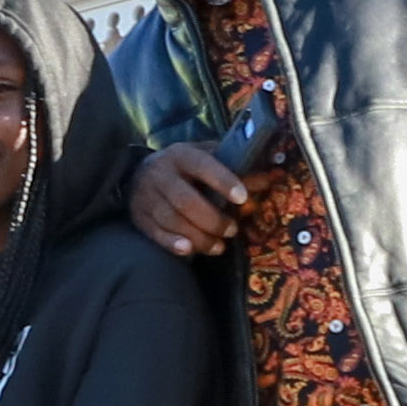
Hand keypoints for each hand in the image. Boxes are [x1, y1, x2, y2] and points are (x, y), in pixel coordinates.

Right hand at [129, 141, 248, 258]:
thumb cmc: (184, 168)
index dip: (222, 180)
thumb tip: (268, 180)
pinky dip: (173, 243)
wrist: (140, 174)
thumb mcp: (206, 160)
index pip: (202, 165)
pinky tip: (189, 250)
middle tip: (232, 230)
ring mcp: (145, 195)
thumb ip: (234, 169)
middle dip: (212, 219)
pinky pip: (155, 233)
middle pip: (185, 200)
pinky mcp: (138, 216)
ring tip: (218, 246)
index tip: (242, 197)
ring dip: (198, 236)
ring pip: (172, 220)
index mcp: (180, 154)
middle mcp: (159, 173)